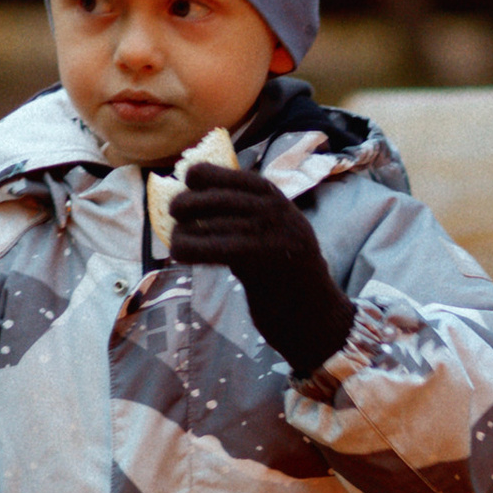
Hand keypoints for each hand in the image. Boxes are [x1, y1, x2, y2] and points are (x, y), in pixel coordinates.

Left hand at [169, 158, 354, 379]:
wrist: (317, 318)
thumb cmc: (285, 278)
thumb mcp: (272, 234)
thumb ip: (244, 214)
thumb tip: (193, 198)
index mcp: (277, 199)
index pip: (230, 174)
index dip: (202, 176)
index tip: (187, 184)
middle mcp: (276, 212)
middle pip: (215, 197)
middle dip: (186, 204)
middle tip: (175, 216)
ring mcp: (270, 235)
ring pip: (210, 223)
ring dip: (183, 233)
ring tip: (176, 244)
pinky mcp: (260, 262)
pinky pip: (214, 248)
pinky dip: (190, 249)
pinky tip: (180, 254)